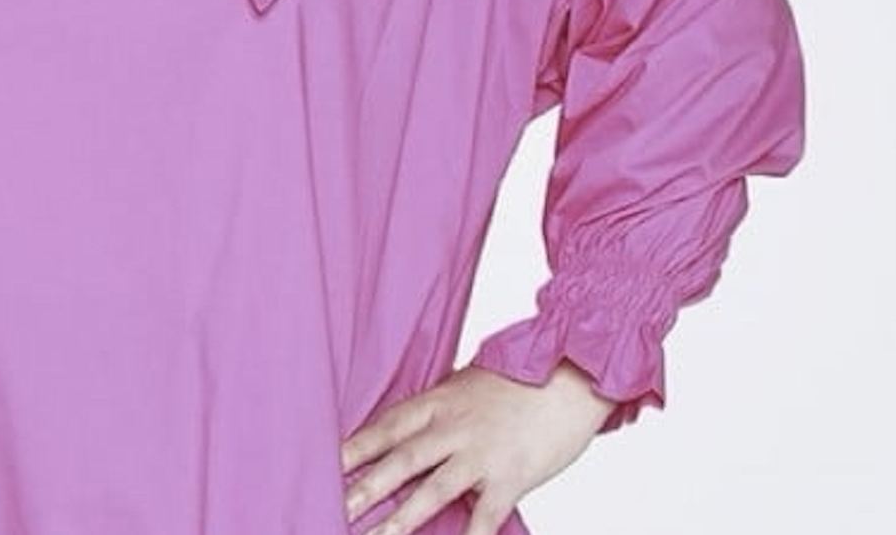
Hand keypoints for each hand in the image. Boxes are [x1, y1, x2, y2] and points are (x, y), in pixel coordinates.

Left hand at [340, 363, 612, 534]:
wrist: (573, 374)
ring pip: (432, 491)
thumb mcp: (468, 384)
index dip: (353, 447)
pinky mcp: (511, 477)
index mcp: (439, 401)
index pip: (386, 426)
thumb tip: (408, 428)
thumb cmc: (521, 379)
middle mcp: (454, 427)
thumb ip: (438, 408)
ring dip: (400, 520)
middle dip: (364, 488)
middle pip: (400, 460)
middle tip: (332, 508)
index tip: (322, 463)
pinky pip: (485, 515)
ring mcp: (482, 453)